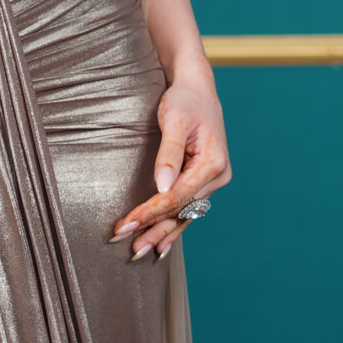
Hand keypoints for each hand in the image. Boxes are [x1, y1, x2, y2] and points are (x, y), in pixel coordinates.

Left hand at [112, 65, 230, 258]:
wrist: (197, 89)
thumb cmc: (185, 100)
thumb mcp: (175, 121)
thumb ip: (169, 154)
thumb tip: (162, 187)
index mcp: (213, 163)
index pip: (177, 196)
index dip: (150, 212)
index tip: (125, 224)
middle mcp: (217, 176)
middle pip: (181, 210)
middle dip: (153, 229)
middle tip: (129, 249)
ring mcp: (212, 181)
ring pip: (184, 214)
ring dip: (161, 233)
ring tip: (140, 252)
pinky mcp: (202, 182)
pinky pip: (187, 209)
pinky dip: (172, 226)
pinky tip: (160, 244)